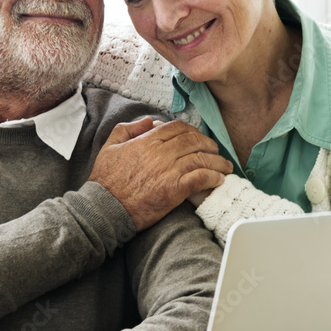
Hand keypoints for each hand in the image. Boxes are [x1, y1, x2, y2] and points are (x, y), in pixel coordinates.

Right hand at [89, 118, 232, 230]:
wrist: (105, 208)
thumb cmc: (106, 181)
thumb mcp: (110, 147)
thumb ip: (127, 129)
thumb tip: (149, 121)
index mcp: (147, 141)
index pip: (177, 128)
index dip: (192, 131)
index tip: (199, 138)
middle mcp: (160, 153)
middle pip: (194, 141)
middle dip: (209, 145)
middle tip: (215, 151)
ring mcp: (168, 171)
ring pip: (201, 158)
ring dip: (217, 162)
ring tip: (224, 166)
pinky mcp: (174, 190)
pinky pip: (200, 178)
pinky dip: (213, 177)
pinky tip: (218, 179)